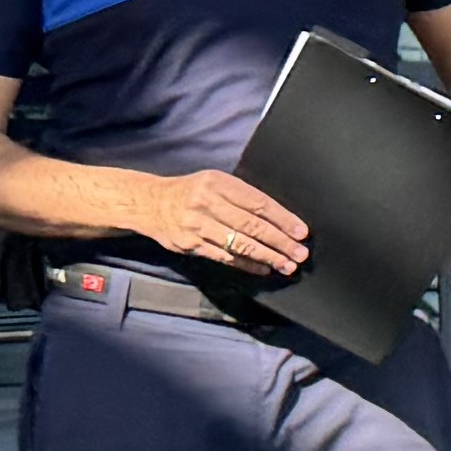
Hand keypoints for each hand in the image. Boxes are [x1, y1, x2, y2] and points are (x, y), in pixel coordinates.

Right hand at [137, 168, 312, 275]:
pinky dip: (247, 264)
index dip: (282, 219)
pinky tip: (263, 269)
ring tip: (287, 265)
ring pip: (240, 244)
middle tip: (300, 253)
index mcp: (218, 183)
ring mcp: (198, 225)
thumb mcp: (214, 182)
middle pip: (252, 225)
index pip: (258, 203)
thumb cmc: (191, 192)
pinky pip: (225, 257)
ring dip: (268, 257)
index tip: (301, 232)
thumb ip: (240, 196)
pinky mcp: (191, 244)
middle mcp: (208, 203)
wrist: (149, 203)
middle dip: (280, 242)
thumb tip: (279, 218)